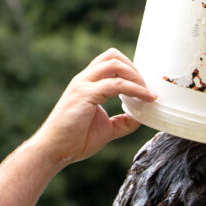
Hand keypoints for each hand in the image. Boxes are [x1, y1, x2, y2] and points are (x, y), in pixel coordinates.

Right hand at [31, 50, 155, 167]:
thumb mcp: (107, 128)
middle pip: (113, 56)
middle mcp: (84, 80)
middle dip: (135, 69)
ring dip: (137, 78)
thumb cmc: (76, 138)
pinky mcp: (85, 95)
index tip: (145, 87)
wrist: (56, 149)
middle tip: (148, 89)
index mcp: (88, 84)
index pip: (110, 62)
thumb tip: (140, 118)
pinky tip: (146, 99)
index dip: (131, 70)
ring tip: (148, 94)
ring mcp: (83, 85)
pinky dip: (136, 90)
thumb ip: (123, 121)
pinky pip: (116, 85)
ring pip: (115, 65)